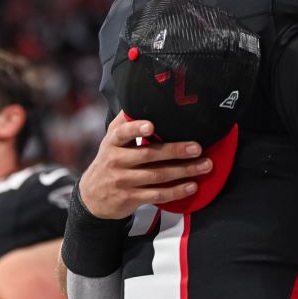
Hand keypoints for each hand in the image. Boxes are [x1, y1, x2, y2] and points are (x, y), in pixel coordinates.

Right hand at [77, 111, 211, 219]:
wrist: (93, 197)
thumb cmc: (109, 162)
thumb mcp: (110, 141)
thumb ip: (124, 123)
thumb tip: (139, 100)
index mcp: (113, 143)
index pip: (123, 133)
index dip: (136, 129)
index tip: (152, 126)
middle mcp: (116, 161)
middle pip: (148, 155)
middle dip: (175, 151)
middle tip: (197, 148)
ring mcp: (123, 181)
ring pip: (157, 175)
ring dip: (183, 171)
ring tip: (204, 166)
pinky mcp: (130, 198)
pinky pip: (157, 194)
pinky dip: (176, 191)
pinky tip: (191, 186)